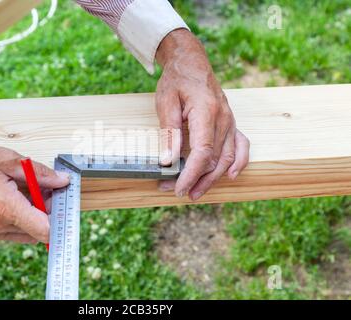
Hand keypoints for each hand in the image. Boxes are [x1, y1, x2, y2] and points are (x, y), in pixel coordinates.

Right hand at [0, 140, 68, 242]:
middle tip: (49, 189)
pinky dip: (20, 216)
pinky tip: (17, 196)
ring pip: (24, 232)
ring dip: (34, 215)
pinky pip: (10, 230)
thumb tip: (62, 181)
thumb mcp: (9, 160)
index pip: (45, 230)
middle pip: (37, 231)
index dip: (59, 220)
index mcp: (6, 209)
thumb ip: (40, 173)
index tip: (64, 205)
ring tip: (31, 189)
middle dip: (48, 212)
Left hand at [155, 29, 249, 199]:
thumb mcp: (166, 102)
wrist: (191, 62)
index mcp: (206, 111)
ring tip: (197, 192)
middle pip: (215, 159)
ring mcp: (230, 121)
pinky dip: (238, 163)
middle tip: (178, 193)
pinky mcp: (231, 123)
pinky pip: (240, 146)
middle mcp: (223, 118)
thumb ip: (169, 132)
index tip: (177, 188)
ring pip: (228, 158)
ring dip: (213, 178)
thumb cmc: (177, 80)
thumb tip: (168, 160)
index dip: (191, 174)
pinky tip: (232, 176)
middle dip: (197, 181)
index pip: (202, 152)